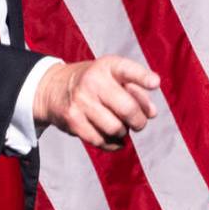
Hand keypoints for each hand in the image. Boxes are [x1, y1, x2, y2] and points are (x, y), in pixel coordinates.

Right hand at [34, 56, 160, 150]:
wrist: (54, 88)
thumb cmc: (93, 83)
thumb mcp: (112, 77)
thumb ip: (136, 91)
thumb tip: (151, 113)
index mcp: (107, 66)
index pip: (127, 70)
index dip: (142, 77)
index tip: (155, 83)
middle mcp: (93, 81)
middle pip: (127, 108)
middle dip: (139, 121)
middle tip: (139, 123)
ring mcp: (81, 101)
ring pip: (116, 128)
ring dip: (124, 132)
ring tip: (121, 127)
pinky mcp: (72, 120)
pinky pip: (101, 140)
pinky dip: (112, 143)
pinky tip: (113, 138)